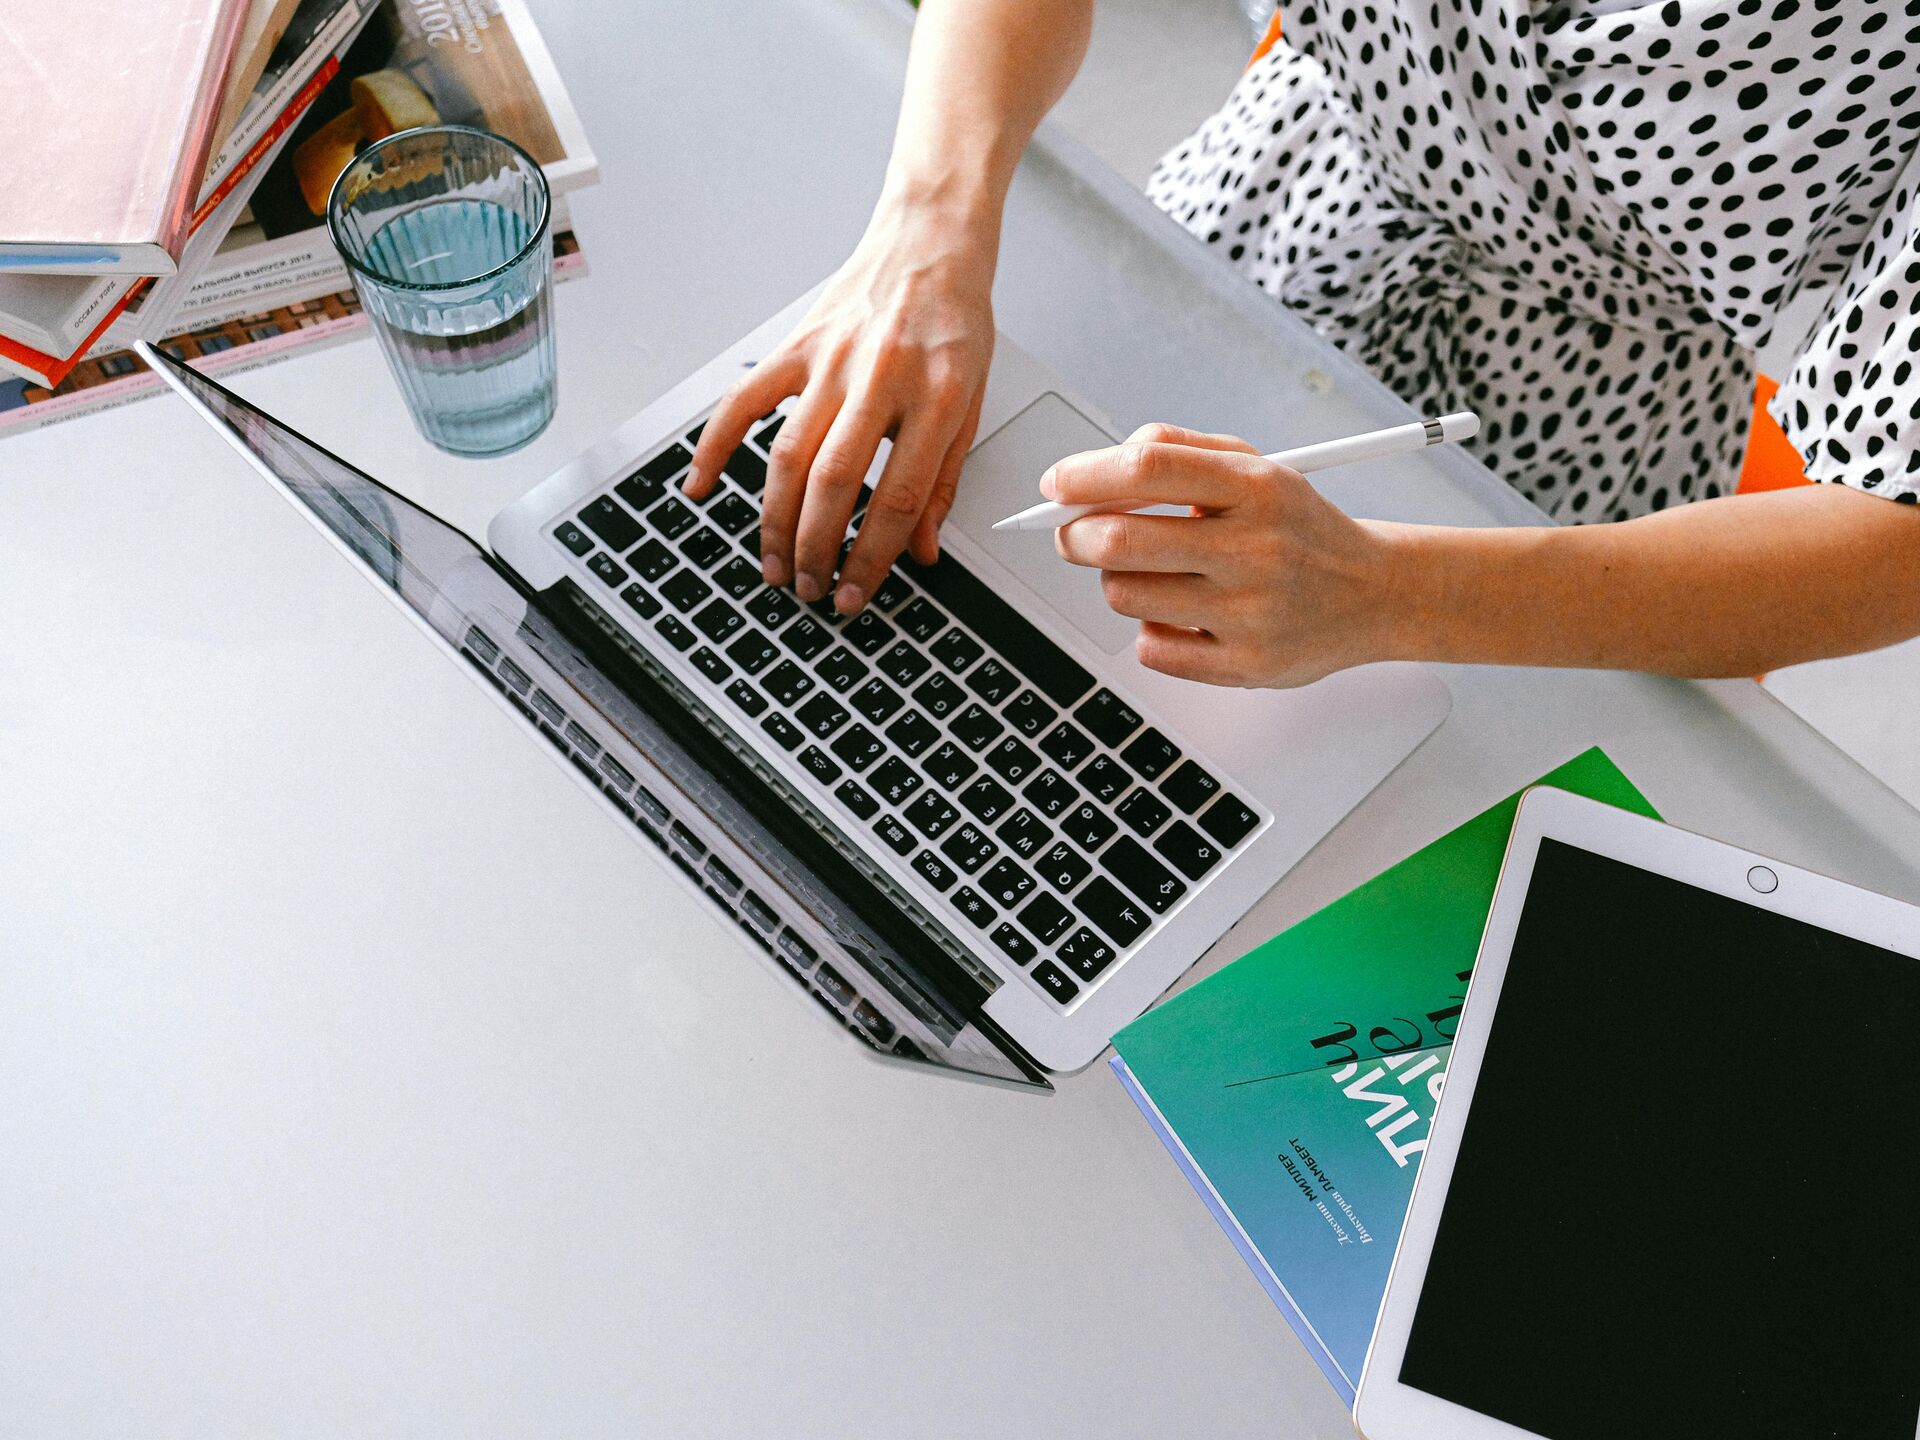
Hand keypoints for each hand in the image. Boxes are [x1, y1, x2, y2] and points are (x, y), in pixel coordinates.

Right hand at [686, 201, 994, 613]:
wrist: (931, 239)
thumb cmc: (955, 320)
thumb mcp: (972, 402)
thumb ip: (942, 479)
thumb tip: (921, 548)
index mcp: (938, 398)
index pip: (896, 499)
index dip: (872, 559)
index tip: (855, 594)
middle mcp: (883, 378)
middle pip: (835, 482)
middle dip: (816, 548)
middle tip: (808, 588)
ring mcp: (834, 359)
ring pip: (788, 454)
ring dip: (775, 519)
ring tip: (775, 563)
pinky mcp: (797, 343)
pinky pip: (745, 401)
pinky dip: (717, 445)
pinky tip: (703, 486)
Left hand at [1049, 425, 1400, 686]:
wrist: (1374, 593)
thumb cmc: (1296, 526)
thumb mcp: (1254, 465)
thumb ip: (1178, 450)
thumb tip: (1101, 461)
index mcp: (1256, 487)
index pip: (1147, 469)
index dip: (1084, 475)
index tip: (1054, 484)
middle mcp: (1255, 548)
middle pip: (1118, 540)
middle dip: (1072, 535)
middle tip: (1069, 534)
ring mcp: (1250, 612)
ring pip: (1123, 594)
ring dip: (1115, 580)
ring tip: (1148, 572)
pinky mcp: (1245, 665)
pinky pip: (1151, 648)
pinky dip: (1150, 629)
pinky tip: (1182, 614)